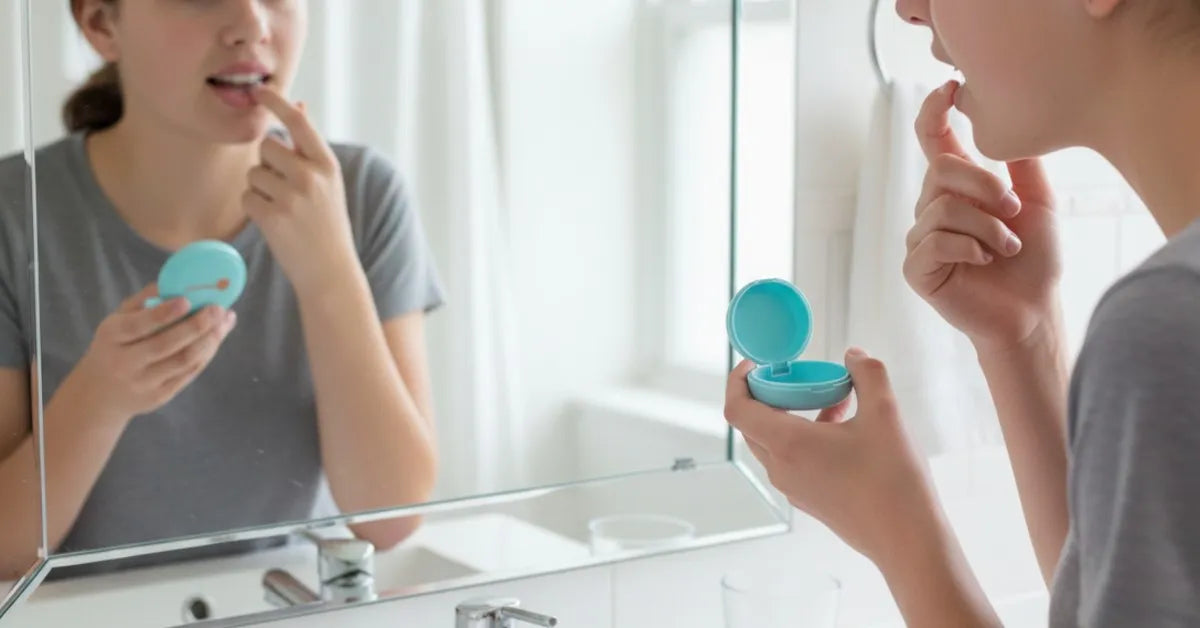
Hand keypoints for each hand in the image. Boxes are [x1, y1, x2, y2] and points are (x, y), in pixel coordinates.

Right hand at [71, 283, 237, 420]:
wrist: (101, 393)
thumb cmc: (115, 346)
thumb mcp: (117, 320)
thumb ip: (143, 301)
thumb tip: (175, 282)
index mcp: (111, 337)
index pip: (137, 326)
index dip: (163, 314)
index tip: (187, 300)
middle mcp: (125, 362)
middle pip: (166, 345)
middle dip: (196, 326)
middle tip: (218, 309)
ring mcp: (143, 383)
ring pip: (183, 361)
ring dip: (209, 340)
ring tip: (225, 321)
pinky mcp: (160, 396)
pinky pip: (189, 374)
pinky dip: (207, 354)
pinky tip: (217, 338)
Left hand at [244, 88, 359, 296]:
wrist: (330, 270)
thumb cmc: (327, 223)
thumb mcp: (328, 182)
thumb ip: (310, 147)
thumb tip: (300, 106)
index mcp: (327, 165)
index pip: (298, 122)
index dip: (277, 102)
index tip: (260, 90)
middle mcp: (311, 177)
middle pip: (267, 146)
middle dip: (267, 162)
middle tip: (283, 187)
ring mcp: (291, 197)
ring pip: (254, 172)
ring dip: (260, 188)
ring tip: (282, 208)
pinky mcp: (272, 217)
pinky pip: (247, 197)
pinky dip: (255, 207)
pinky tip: (274, 222)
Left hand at [724, 349, 943, 565]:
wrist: (906, 539)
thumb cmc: (892, 479)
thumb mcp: (886, 412)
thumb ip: (867, 373)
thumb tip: (853, 355)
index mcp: (787, 444)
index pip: (737, 408)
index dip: (738, 381)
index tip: (755, 364)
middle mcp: (781, 468)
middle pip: (751, 424)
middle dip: (767, 394)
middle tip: (795, 376)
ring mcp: (793, 487)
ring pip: (773, 442)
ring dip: (790, 415)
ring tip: (832, 399)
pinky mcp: (808, 499)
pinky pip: (791, 460)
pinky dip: (804, 437)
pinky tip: (842, 428)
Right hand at [903, 81, 1062, 353]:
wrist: (1034, 311)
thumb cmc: (1035, 261)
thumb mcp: (1038, 201)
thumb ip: (1021, 164)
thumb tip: (1012, 118)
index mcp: (957, 189)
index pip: (933, 142)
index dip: (933, 113)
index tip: (949, 88)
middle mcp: (932, 209)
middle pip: (941, 170)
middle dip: (986, 187)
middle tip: (1014, 211)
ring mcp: (921, 239)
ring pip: (943, 208)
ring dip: (987, 228)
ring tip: (1007, 248)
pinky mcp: (917, 269)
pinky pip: (935, 242)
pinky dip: (970, 249)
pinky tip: (986, 262)